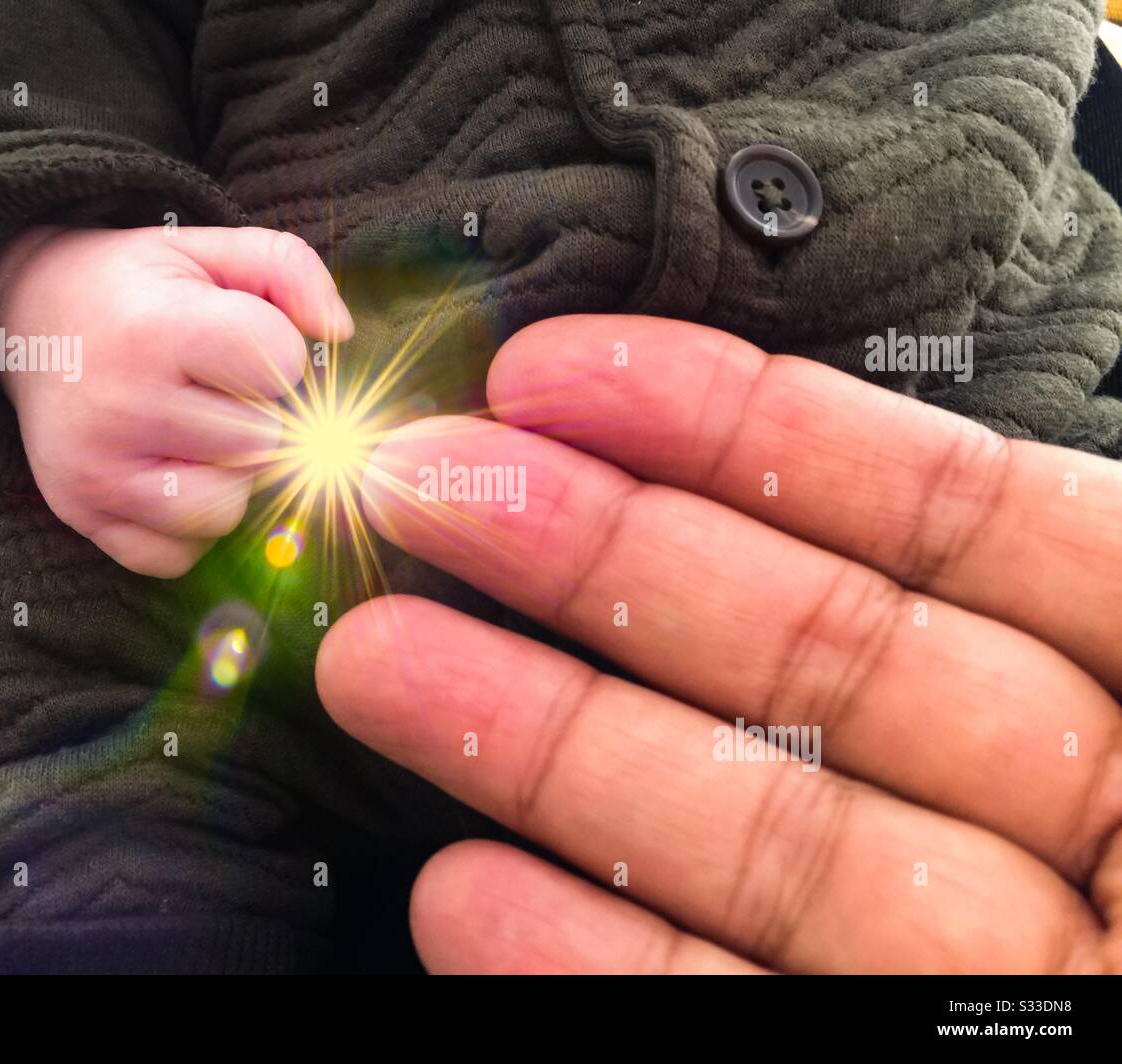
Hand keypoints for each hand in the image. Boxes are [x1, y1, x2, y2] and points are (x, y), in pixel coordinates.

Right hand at [0, 224, 351, 576]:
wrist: (28, 318)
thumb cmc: (139, 289)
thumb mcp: (207, 248)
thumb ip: (289, 268)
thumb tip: (341, 332)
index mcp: (156, 330)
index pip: (277, 364)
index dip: (280, 354)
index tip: (243, 342)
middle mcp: (120, 406)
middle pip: (260, 443)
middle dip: (256, 416)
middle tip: (212, 388)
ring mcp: (96, 469)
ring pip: (226, 509)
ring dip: (229, 477)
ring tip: (195, 432)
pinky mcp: (81, 514)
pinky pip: (178, 555)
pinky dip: (188, 527)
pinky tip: (169, 473)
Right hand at [316, 314, 1121, 973]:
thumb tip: (980, 474)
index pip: (951, 522)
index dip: (749, 430)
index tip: (568, 376)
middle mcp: (1098, 837)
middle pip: (813, 665)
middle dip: (602, 564)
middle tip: (426, 492)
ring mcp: (986, 981)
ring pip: (752, 839)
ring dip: (549, 754)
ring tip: (386, 668)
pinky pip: (737, 1028)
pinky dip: (598, 972)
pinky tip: (467, 901)